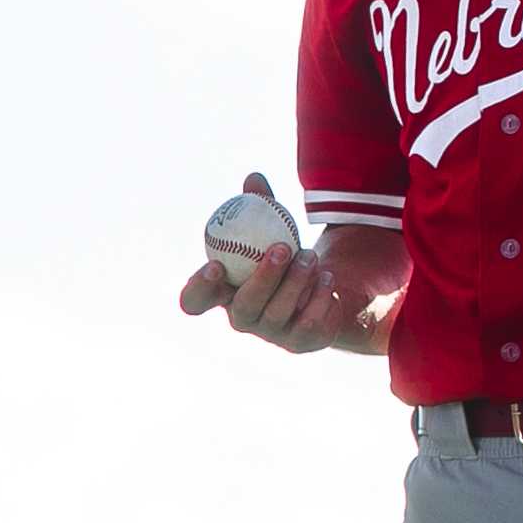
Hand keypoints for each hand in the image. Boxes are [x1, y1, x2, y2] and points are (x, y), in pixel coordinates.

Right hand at [179, 171, 352, 355]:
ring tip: (311, 256)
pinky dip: (319, 297)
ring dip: (296, 281)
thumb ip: (259, 207)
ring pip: (278, 312)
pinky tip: (327, 278)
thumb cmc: (284, 254)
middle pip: (244, 306)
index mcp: (223, 293)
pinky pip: (308, 323)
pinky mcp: (299, 343)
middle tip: (282, 249)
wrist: (321, 287)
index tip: (216, 266)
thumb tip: (254, 179)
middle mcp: (242, 318)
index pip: (195, 300)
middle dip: (263, 278)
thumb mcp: (272, 229)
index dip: (199, 289)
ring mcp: (270, 335)